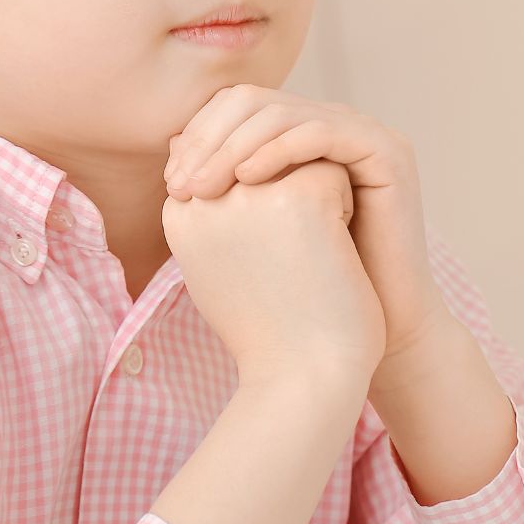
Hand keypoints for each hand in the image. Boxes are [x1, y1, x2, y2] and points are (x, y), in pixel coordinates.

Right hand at [161, 156, 385, 388]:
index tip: (269, 262)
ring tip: (306, 260)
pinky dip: (343, 212)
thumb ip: (205, 207)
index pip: (233, 164)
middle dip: (288, 198)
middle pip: (265, 154)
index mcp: (180, 213)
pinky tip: (329, 258)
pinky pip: (333, 172)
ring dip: (313, 202)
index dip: (264, 208)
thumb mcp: (216, 264)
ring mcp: (250, 194)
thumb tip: (191, 144)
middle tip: (292, 264)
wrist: (304, 380)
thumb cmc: (268, 330)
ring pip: (298, 157)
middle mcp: (205, 196)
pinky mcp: (299, 196)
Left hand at [164, 85, 450, 367]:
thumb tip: (173, 145)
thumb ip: (221, 184)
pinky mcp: (388, 152)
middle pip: (256, 100)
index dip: (199, 135)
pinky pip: (320, 133)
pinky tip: (247, 179)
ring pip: (283, 113)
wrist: (352, 342)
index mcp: (300, 138)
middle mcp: (333, 126)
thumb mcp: (248, 227)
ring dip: (233, 146)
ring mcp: (363, 135)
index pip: (237, 107)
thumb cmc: (294, 293)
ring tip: (205, 187)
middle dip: (210, 138)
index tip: (172, 183)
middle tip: (182, 183)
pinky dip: (277, 151)